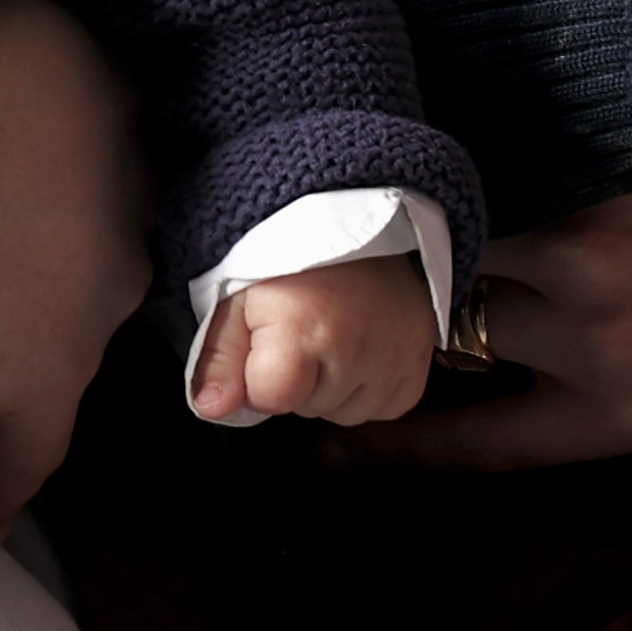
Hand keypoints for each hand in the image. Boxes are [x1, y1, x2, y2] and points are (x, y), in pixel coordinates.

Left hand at [189, 259, 433, 427]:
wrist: (358, 218)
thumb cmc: (291, 255)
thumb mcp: (236, 296)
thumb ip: (218, 359)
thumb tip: (211, 409)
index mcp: (302, 332)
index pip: (270, 400)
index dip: (260, 376)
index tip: (268, 339)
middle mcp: (354, 350)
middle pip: (308, 408)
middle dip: (299, 379)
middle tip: (303, 327)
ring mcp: (393, 358)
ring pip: (347, 412)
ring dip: (336, 386)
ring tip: (334, 333)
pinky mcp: (420, 362)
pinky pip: (387, 406)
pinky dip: (372, 386)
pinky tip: (362, 348)